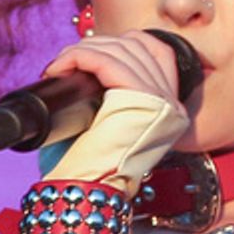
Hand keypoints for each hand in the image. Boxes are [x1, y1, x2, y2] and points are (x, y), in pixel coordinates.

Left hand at [37, 32, 189, 190]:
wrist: (86, 190)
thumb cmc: (90, 166)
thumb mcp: (112, 125)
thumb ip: (114, 98)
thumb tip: (91, 67)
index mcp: (170, 110)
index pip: (156, 52)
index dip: (121, 43)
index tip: (89, 54)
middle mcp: (173, 105)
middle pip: (138, 46)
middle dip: (97, 44)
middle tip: (66, 61)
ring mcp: (162, 101)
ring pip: (122, 49)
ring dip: (83, 49)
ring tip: (60, 65)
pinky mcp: (143, 100)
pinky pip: (107, 61)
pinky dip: (80, 56)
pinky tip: (63, 65)